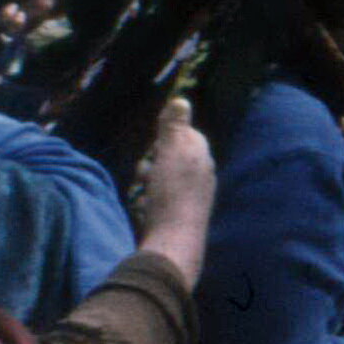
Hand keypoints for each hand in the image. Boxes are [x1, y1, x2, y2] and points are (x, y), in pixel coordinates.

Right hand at [130, 94, 216, 269]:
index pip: (186, 134)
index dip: (165, 137)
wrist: (173, 243)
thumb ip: (175, 127)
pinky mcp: (181, 217)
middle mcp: (202, 175)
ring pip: (164, 179)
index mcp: (202, 157)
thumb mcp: (171, 152)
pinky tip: (143, 208)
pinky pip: (161, 199)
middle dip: (153, 161)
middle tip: (143, 172)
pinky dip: (150, 200)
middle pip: (172, 157)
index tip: (152, 147)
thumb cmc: (171, 193)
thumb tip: (181, 99)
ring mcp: (193, 198)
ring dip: (148, 181)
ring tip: (141, 191)